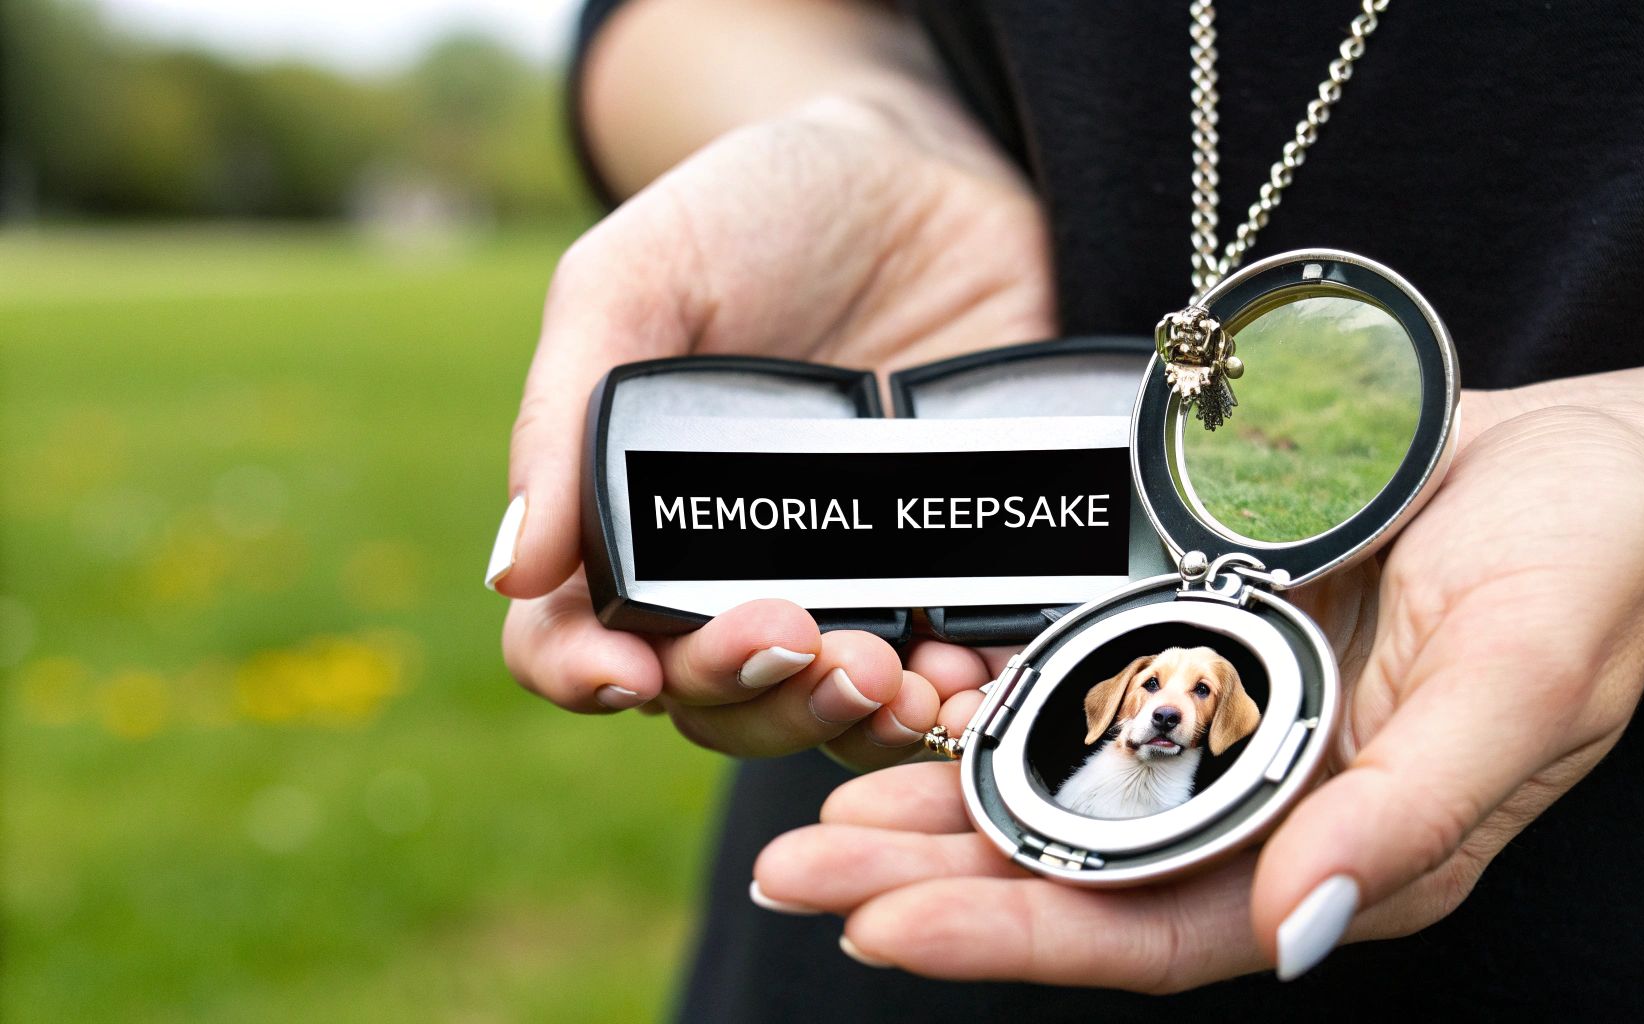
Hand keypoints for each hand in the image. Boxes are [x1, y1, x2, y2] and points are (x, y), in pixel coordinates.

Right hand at [490, 94, 1055, 768]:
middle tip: (791, 641)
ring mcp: (851, 583)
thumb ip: (571, 416)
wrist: (926, 174)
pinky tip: (962, 686)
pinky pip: (952, 679)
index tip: (626, 676)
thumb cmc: (756, 210)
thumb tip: (513, 572)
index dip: (584, 679)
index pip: (575, 640)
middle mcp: (736, 572)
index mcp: (634, 518)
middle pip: (711, 701)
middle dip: (743, 696)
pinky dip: (955, 708)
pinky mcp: (956, 575)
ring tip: (885, 678)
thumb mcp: (639, 276)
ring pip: (827, 714)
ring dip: (845, 723)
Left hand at [752, 351, 1643, 985]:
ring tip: (810, 824)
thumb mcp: (1515, 686)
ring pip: (1056, 796)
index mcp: (1338, 853)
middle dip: (928, 886)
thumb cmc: (1580, 572)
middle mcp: (1265, 809)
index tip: (879, 929)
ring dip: (932, 813)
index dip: (1013, 939)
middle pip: (1073, 877)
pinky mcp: (1204, 647)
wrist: (1591, 462)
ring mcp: (1227, 727)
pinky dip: (990, 719)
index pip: (1150, 929)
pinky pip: (1078, 700)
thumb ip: (1408, 815)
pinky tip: (903, 719)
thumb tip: (1297, 932)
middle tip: (786, 876)